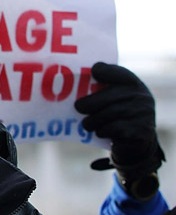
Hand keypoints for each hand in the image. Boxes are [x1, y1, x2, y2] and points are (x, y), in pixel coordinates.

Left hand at [76, 62, 164, 186]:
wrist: (136, 143)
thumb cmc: (117, 116)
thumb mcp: (113, 99)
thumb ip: (100, 89)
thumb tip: (71, 81)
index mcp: (133, 84)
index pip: (117, 72)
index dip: (103, 71)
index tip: (93, 73)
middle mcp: (141, 96)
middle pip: (108, 96)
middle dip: (89, 103)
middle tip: (78, 108)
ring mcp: (143, 114)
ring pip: (108, 114)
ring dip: (92, 121)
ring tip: (87, 124)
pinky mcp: (141, 131)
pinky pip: (114, 129)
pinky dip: (102, 131)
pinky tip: (101, 132)